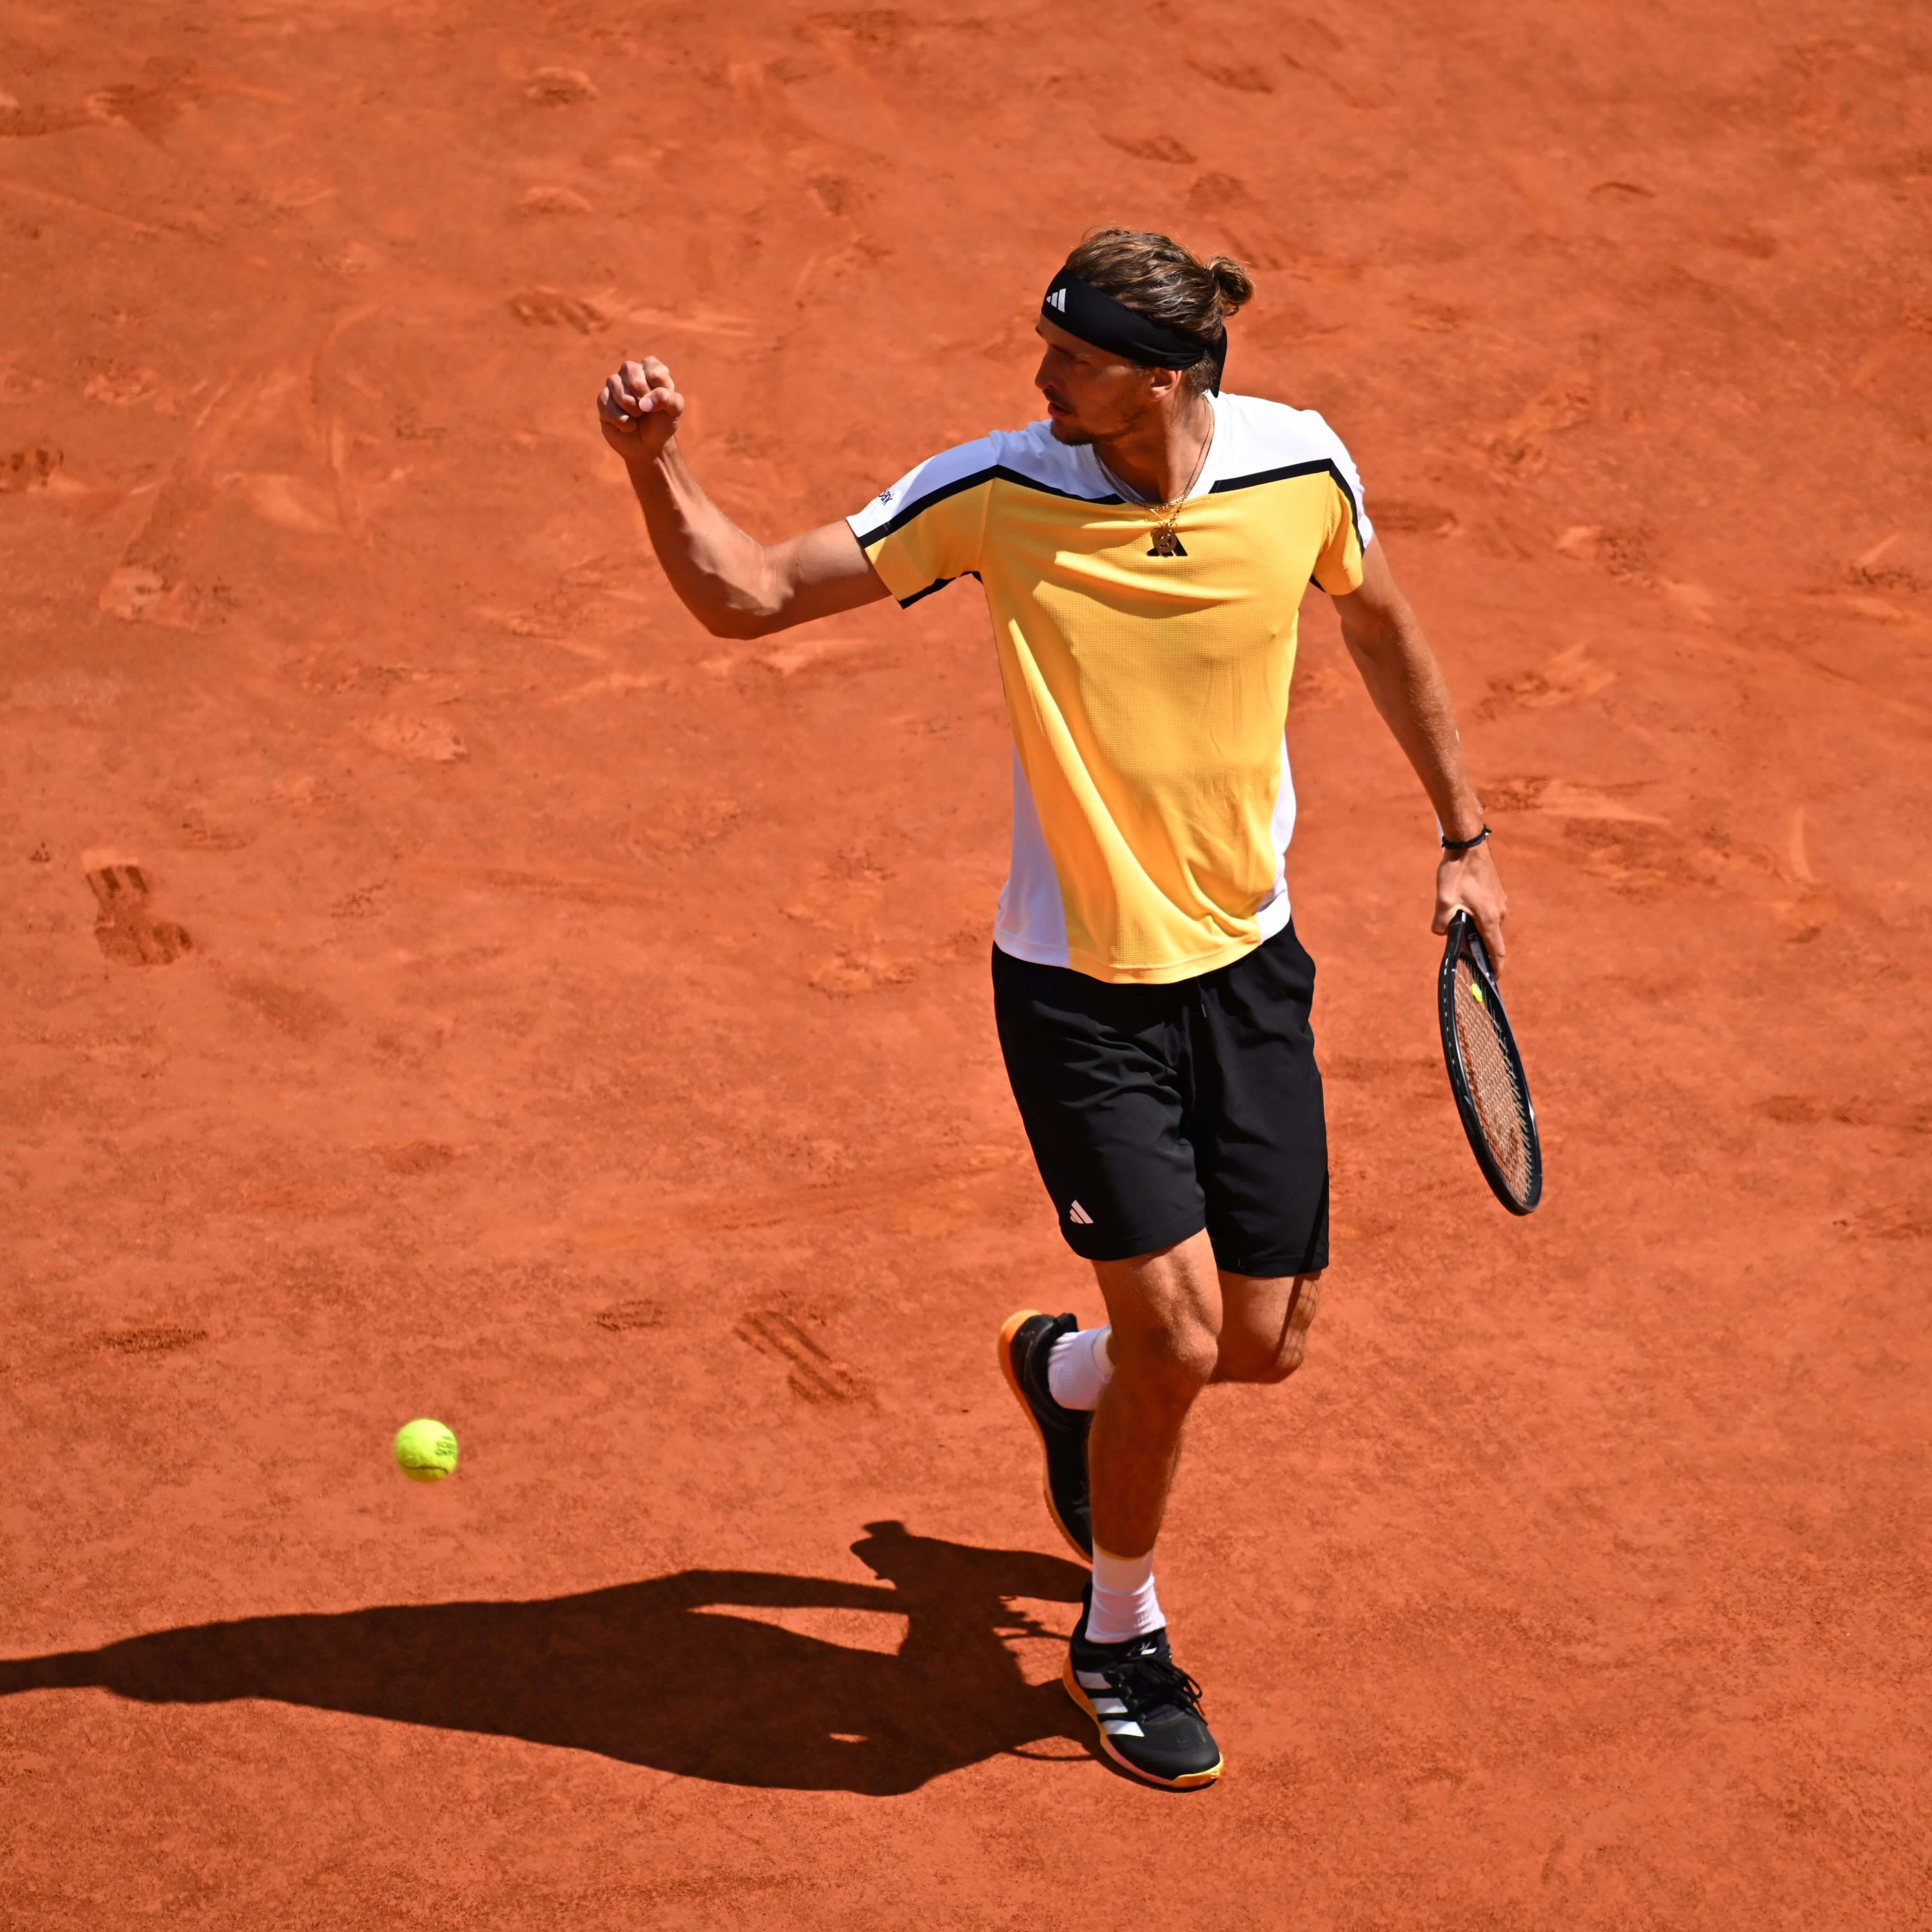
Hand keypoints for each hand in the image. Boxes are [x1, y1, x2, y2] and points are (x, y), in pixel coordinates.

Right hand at [597, 356, 685, 462]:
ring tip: (638, 416)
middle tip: (647, 410)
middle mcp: (630, 371)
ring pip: (617, 388)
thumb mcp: (674, 410)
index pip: (653, 370)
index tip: (663, 403)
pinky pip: (607, 405)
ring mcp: (614, 384)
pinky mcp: (603, 400)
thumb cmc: (662, 422)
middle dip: (642, 396)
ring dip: (632, 409)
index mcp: (650, 367)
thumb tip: (644, 402)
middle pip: (632, 374)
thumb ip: (667, 398)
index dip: (658, 390)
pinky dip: (621, 421)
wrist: (648, 445)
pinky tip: (628, 425)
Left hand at [1434, 838, 1506, 971]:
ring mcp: (1500, 901)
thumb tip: (1440, 933)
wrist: (1468, 844)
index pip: (1497, 951)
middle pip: (1491, 938)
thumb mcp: (1443, 901)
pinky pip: (1488, 912)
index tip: (1493, 980)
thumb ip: (1441, 922)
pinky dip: (1478, 917)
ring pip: (1488, 924)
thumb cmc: (1457, 872)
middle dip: (1478, 947)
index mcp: (1489, 918)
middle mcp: (1499, 912)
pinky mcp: (1496, 892)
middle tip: (1461, 949)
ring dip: (1475, 929)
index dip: (1495, 968)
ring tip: (1457, 924)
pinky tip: (1462, 908)